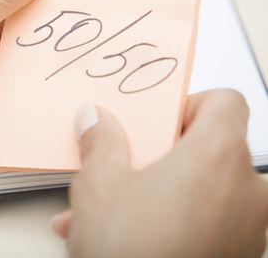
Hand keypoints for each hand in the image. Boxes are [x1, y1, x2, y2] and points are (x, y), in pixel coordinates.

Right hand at [52, 89, 267, 257]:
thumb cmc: (131, 252)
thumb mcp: (99, 184)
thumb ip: (101, 141)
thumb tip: (95, 119)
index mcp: (219, 156)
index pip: (225, 102)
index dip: (188, 105)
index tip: (158, 124)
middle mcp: (248, 191)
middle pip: (211, 149)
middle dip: (162, 158)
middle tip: (127, 167)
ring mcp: (249, 229)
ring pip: (202, 192)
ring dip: (158, 194)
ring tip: (110, 211)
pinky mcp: (239, 256)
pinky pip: (207, 224)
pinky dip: (173, 222)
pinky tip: (128, 238)